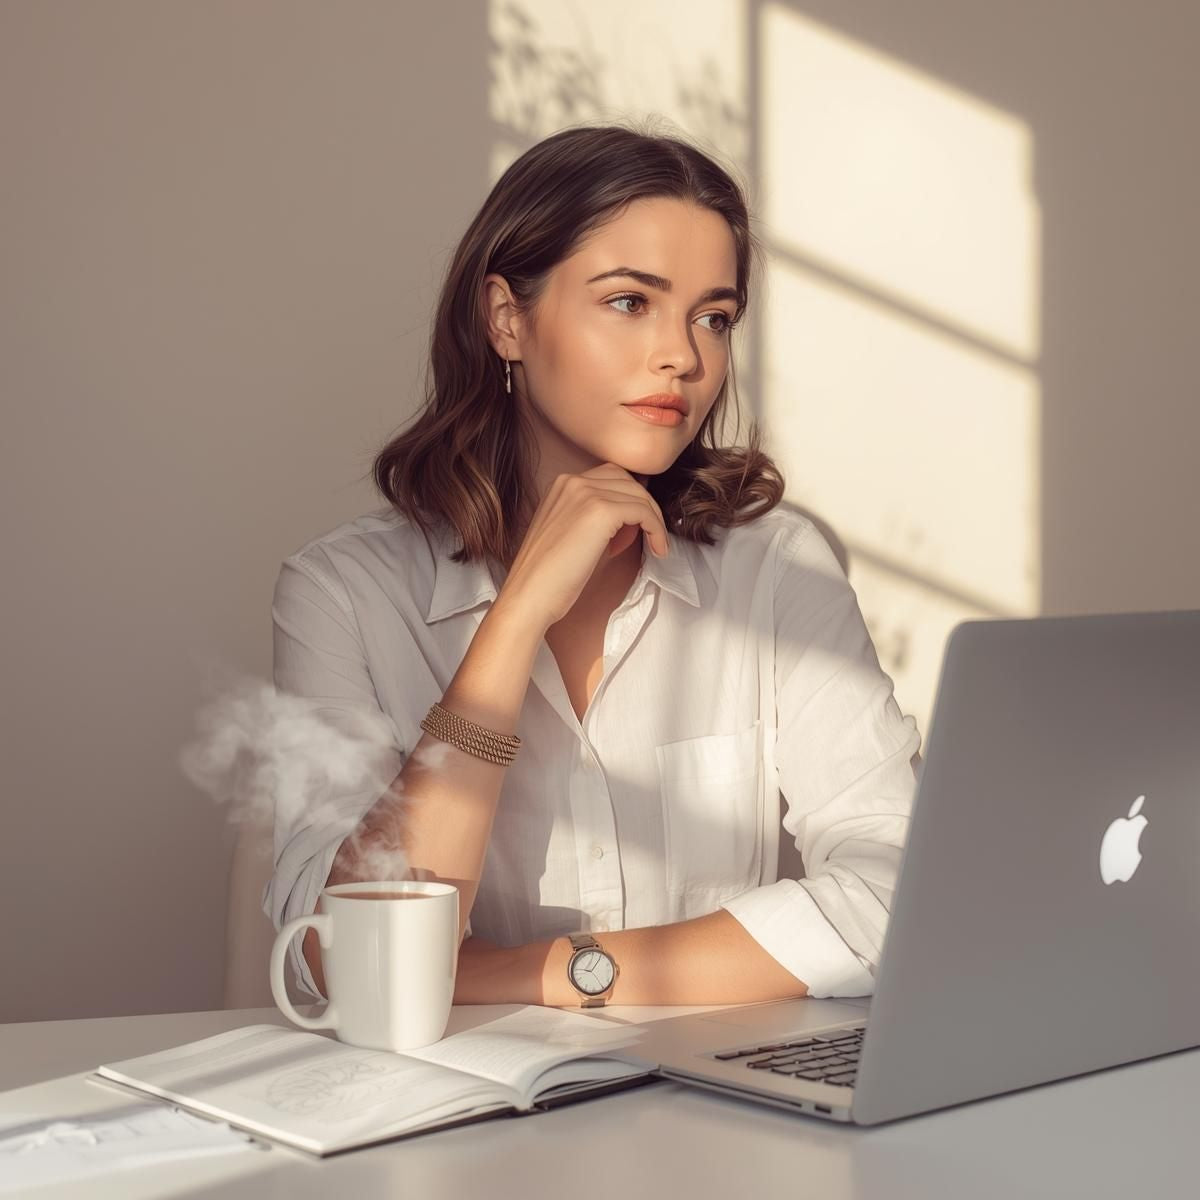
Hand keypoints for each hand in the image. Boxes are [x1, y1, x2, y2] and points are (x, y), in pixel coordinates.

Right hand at [496, 464, 670, 630]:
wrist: (529, 595)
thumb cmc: (547, 576)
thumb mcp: (570, 534)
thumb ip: (594, 518)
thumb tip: (631, 519)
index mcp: (561, 484)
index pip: (611, 477)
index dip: (628, 501)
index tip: (634, 530)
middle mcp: (572, 481)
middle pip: (627, 481)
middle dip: (644, 506)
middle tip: (650, 536)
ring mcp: (586, 493)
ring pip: (639, 495)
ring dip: (654, 519)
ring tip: (656, 545)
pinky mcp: (601, 511)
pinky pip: (643, 511)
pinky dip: (656, 529)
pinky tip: (657, 549)